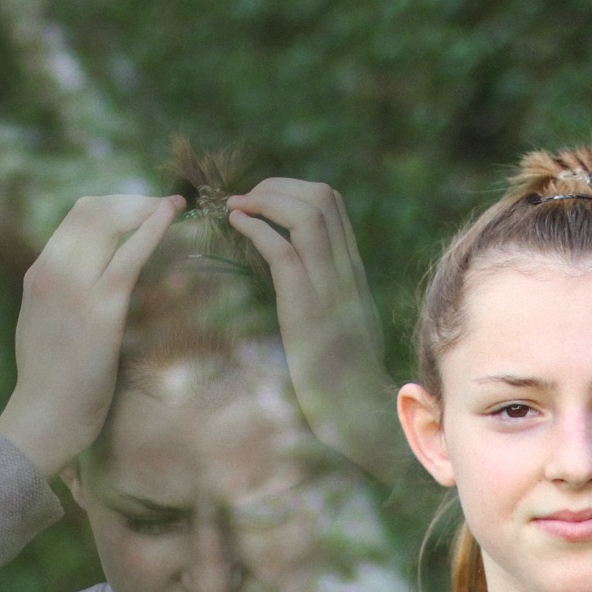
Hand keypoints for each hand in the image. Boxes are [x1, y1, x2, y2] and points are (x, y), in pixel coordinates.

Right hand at [0, 194, 181, 477]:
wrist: (42, 417)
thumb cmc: (50, 385)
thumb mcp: (45, 329)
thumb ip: (60, 302)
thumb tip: (85, 291)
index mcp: (39, 274)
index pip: (76, 219)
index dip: (114, 206)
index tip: (140, 210)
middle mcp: (52, 272)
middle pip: (93, 210)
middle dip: (132, 201)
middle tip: (164, 205)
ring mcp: (73, 287)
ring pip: (109, 222)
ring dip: (146, 208)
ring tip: (175, 206)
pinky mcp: (100, 308)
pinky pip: (129, 256)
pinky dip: (152, 228)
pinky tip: (170, 217)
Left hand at [227, 179, 408, 483]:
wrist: (354, 404)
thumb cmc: (342, 368)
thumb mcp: (341, 317)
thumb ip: (328, 287)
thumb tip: (301, 269)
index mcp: (350, 267)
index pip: (332, 204)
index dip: (293, 189)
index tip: (263, 199)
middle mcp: (343, 268)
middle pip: (320, 198)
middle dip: (277, 186)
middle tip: (245, 199)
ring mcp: (327, 284)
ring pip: (305, 215)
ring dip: (265, 201)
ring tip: (237, 207)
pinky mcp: (305, 304)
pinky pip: (282, 250)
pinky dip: (256, 229)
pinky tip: (236, 225)